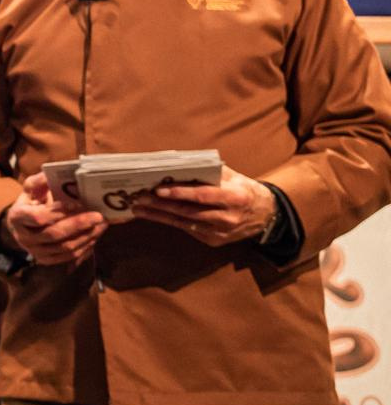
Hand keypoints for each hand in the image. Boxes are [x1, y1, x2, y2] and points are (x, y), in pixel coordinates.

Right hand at [2, 171, 105, 267]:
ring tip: (101, 225)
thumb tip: (50, 175)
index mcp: (17, 217)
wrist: (21, 226)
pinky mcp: (46, 260)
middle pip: (54, 234)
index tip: (75, 204)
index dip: (57, 212)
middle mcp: (24, 237)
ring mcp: (35, 251)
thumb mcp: (30, 189)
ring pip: (64, 247)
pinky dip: (84, 246)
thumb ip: (39, 182)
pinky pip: (69, 257)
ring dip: (86, 236)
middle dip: (78, 224)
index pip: (38, 217)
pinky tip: (95, 235)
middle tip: (98, 216)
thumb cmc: (29, 204)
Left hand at [130, 165, 277, 245]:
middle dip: (161, 205)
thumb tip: (177, 164)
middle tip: (140, 198)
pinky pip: (188, 230)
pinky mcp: (214, 241)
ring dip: (159, 216)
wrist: (265, 215)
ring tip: (139, 209)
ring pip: (184, 223)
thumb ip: (208, 171)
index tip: (158, 189)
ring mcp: (221, 232)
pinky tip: (154, 215)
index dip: (180, 193)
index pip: (203, 195)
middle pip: (189, 211)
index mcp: (235, 197)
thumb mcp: (233, 176)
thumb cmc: (243, 189)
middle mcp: (228, 217)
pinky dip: (170, 222)